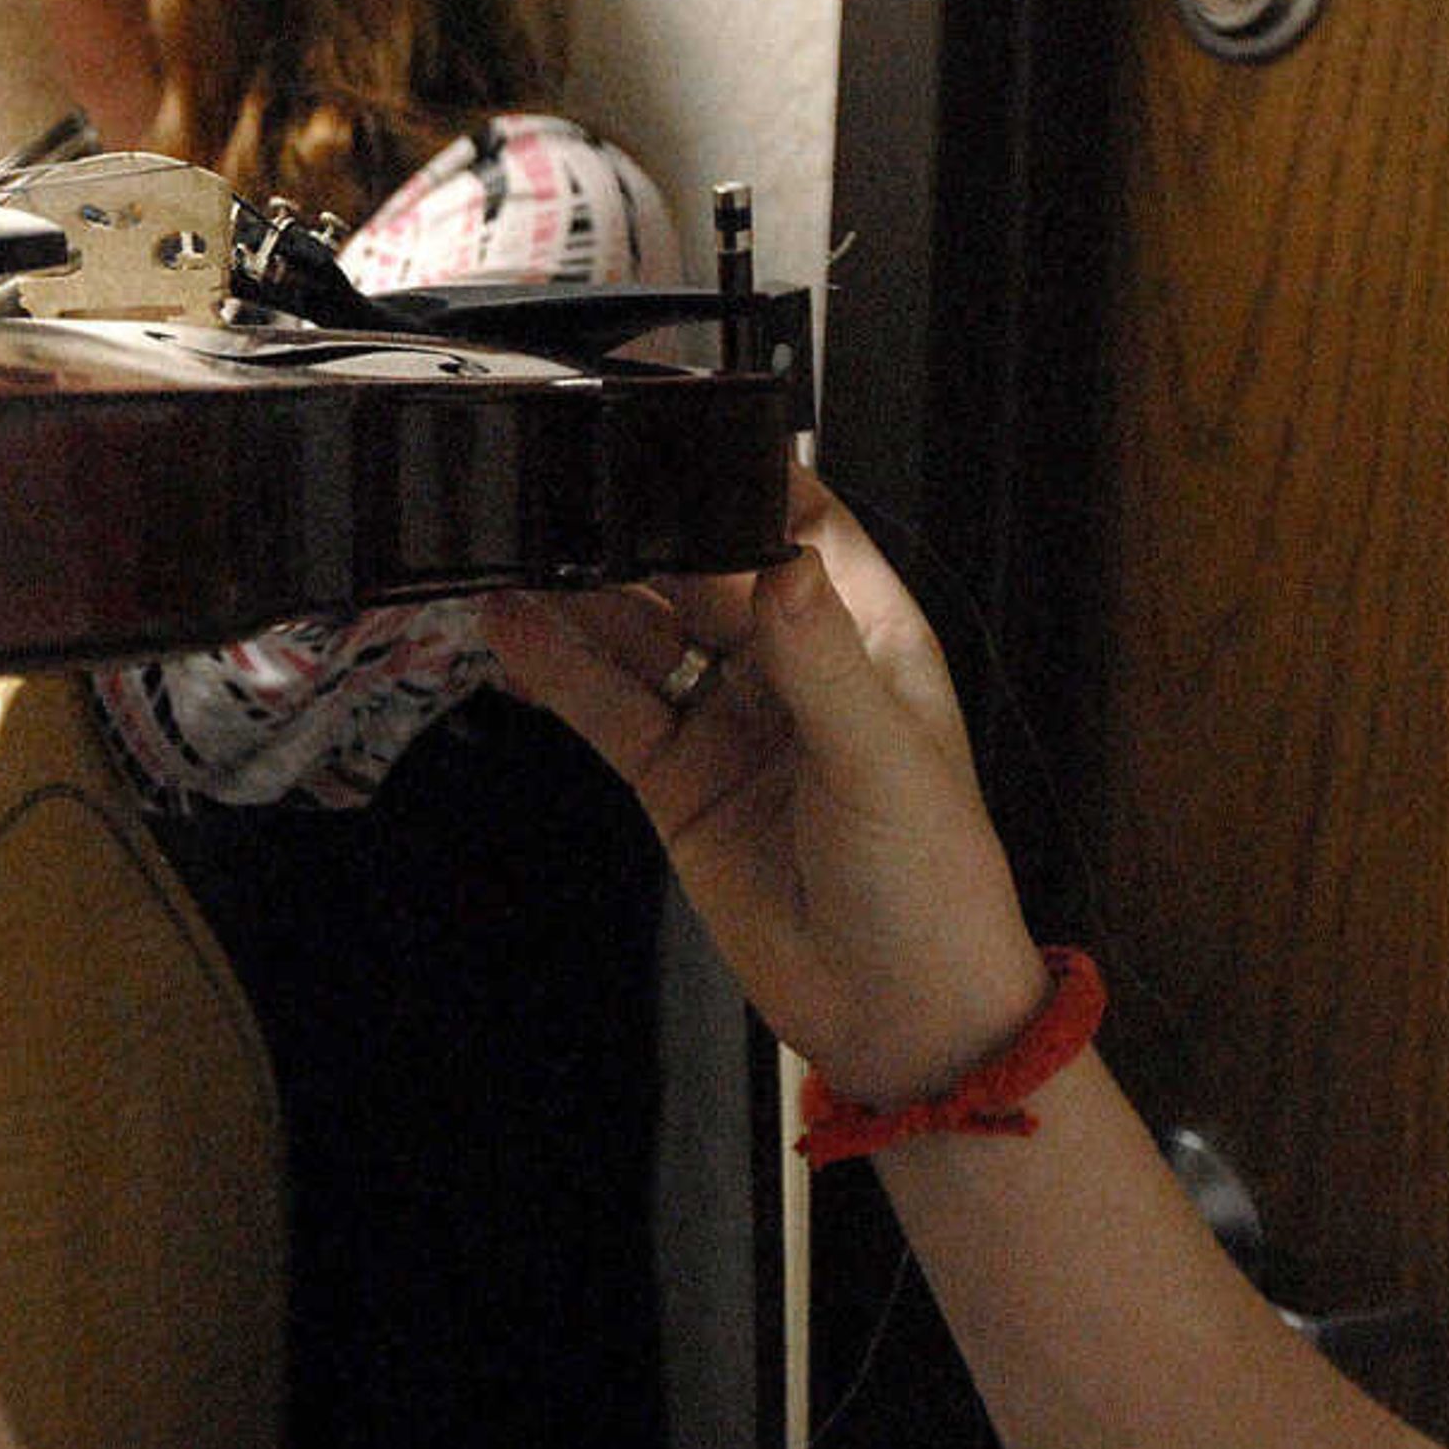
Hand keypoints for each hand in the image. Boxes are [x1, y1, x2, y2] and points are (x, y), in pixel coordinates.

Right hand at [480, 467, 1049, 1103]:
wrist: (898, 1019)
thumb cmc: (934, 889)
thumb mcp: (885, 763)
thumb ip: (822, 663)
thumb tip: (785, 566)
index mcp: (864, 634)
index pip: (797, 520)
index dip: (740, 472)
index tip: (679, 429)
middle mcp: (791, 664)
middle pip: (699, 566)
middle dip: (638, 529)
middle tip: (570, 492)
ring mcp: (728, 718)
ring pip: (640, 631)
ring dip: (582, 595)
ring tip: (519, 552)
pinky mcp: (677, 777)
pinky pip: (607, 706)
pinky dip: (558, 669)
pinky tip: (514, 632)